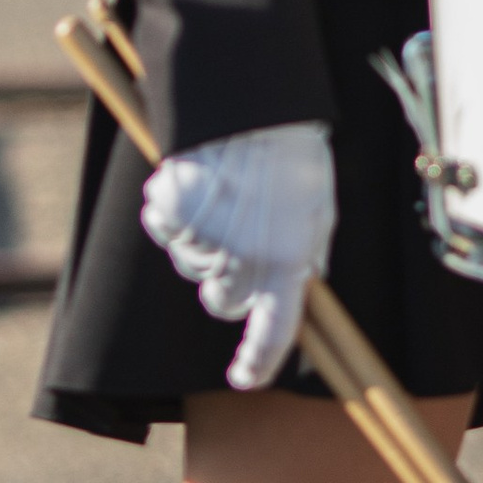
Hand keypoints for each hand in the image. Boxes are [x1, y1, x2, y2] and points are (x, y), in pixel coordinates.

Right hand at [141, 123, 336, 390]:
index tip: (246, 379)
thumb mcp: (317, 210)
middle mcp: (243, 260)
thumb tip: (300, 286)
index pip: (274, 331)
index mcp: (287, 262)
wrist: (254, 104)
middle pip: (222, 301)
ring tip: (225, 194)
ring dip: (203, 241)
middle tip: (240, 236)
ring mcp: (204, 240)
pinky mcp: (171, 214)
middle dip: (228, 280)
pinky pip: (166, 230)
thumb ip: (307, 255)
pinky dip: (175, 213)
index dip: (259, 361)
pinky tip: (197, 183)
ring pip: (193, 264)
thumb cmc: (293, 155)